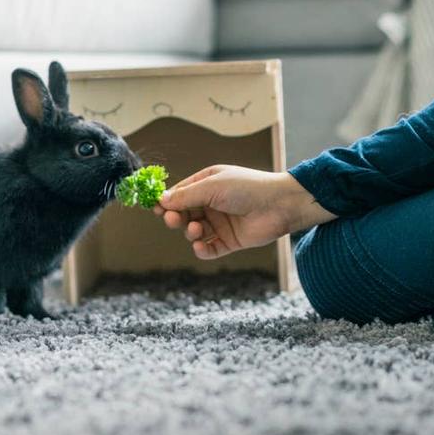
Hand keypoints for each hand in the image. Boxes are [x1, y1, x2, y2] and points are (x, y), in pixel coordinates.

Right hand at [154, 166, 336, 259]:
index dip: (166, 201)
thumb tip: (161, 199)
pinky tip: (201, 246)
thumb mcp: (212, 187)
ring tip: (195, 229)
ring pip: (193, 232)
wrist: (279, 205)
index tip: (154, 207)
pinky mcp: (229, 241)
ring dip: (189, 232)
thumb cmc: (247, 188)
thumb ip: (186, 195)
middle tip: (171, 220)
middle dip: (174, 217)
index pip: (180, 193)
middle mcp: (212, 203)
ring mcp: (220, 223)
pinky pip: (209, 249)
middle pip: (183, 213)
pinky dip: (202, 250)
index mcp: (208, 184)